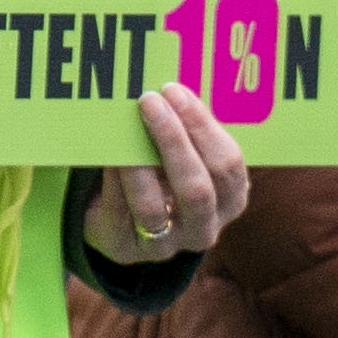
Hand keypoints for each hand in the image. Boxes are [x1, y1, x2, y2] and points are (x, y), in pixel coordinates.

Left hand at [83, 80, 252, 264]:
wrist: (120, 219)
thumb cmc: (160, 173)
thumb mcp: (183, 154)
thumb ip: (186, 129)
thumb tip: (169, 88)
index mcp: (230, 200)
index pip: (229, 166)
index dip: (203, 127)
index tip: (175, 91)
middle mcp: (204, 228)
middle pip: (197, 189)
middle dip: (173, 140)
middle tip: (149, 101)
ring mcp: (165, 245)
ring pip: (153, 206)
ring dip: (138, 161)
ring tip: (123, 127)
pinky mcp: (125, 249)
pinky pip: (119, 212)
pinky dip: (113, 179)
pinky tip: (107, 152)